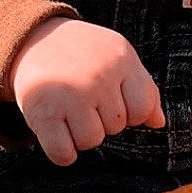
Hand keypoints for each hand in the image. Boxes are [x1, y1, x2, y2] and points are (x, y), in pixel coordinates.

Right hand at [8, 17, 163, 165]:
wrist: (33, 39)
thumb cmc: (84, 53)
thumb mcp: (119, 57)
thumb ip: (143, 88)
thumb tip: (158, 123)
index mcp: (121, 60)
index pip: (142, 109)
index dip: (129, 111)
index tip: (111, 98)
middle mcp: (98, 77)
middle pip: (115, 127)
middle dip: (101, 118)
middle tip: (82, 96)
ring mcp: (70, 95)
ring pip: (91, 141)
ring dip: (80, 134)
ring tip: (69, 110)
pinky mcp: (43, 112)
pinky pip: (63, 154)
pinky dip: (61, 151)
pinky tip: (57, 130)